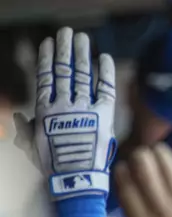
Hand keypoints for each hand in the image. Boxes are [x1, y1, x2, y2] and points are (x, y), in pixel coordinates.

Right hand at [25, 27, 115, 199]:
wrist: (76, 179)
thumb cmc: (55, 167)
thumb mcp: (34, 147)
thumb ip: (27, 129)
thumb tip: (18, 116)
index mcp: (45, 110)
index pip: (45, 78)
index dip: (46, 59)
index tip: (48, 44)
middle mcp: (64, 104)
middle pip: (64, 70)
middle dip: (65, 50)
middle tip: (67, 33)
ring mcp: (84, 108)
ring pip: (82, 74)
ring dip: (82, 54)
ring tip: (82, 38)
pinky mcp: (103, 115)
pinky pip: (105, 88)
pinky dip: (106, 73)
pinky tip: (105, 58)